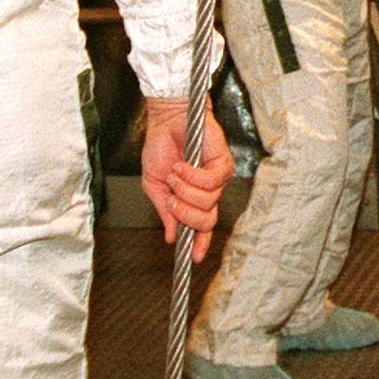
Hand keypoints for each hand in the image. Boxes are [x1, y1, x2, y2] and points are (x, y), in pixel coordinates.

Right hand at [142, 99, 233, 259]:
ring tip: (175, 173)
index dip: (199, 243)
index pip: (201, 227)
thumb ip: (164, 211)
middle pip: (206, 221)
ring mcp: (217, 178)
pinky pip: (211, 182)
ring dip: (184, 190)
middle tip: (170, 198)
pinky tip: (183, 166)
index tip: (193, 257)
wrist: (165, 120)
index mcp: (193, 198)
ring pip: (207, 202)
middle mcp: (208, 191)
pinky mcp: (223, 163)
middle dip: (184, 213)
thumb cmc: (161, 148)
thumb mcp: (154, 185)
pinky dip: (192, 176)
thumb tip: (170, 236)